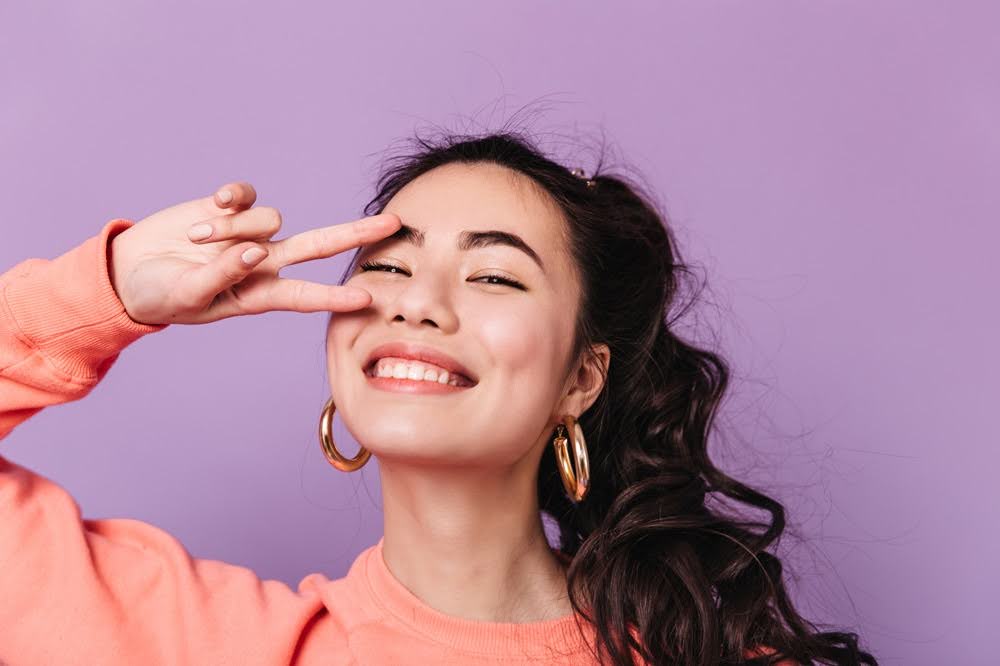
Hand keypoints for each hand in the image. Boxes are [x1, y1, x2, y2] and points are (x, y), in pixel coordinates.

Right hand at [108, 182, 399, 324]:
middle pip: (319, 246)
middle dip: (356, 235)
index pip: (305, 296)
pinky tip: (213, 207)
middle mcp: (264, 263)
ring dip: (232, 228)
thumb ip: (221, 276)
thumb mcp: (185, 297)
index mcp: (258, 295)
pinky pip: (247, 194)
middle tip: (394, 224)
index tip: (368, 299)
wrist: (128, 270)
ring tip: (196, 242)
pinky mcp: (231, 208)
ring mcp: (251, 233)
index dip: (335, 297)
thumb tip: (256, 252)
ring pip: (269, 218)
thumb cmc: (160, 294)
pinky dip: (232, 198)